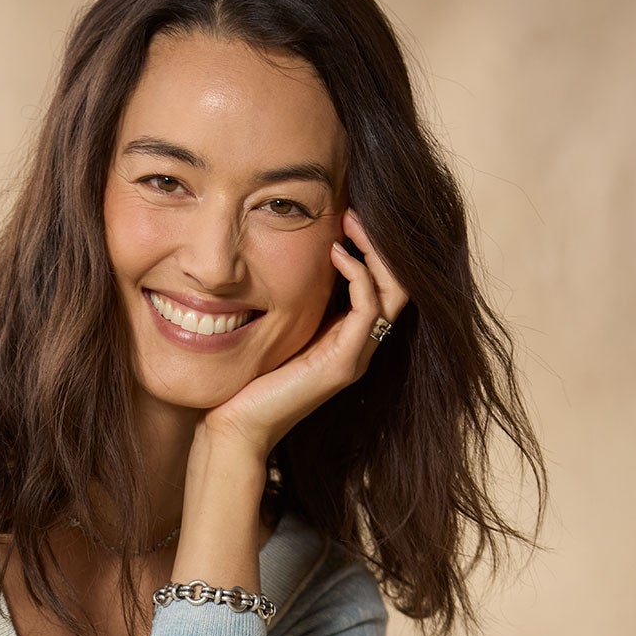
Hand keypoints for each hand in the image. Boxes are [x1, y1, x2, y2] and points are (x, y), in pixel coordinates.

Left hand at [203, 206, 408, 458]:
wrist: (236, 426)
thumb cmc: (248, 379)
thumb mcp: (277, 326)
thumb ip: (293, 297)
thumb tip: (289, 253)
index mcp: (345, 336)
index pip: (383, 283)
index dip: (373, 247)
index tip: (349, 214)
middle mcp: (358, 346)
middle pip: (399, 284)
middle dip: (382, 243)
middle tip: (356, 209)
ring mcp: (354, 356)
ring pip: (394, 292)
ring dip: (375, 251)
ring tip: (351, 221)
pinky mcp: (343, 365)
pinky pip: (368, 310)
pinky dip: (358, 276)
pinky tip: (335, 254)